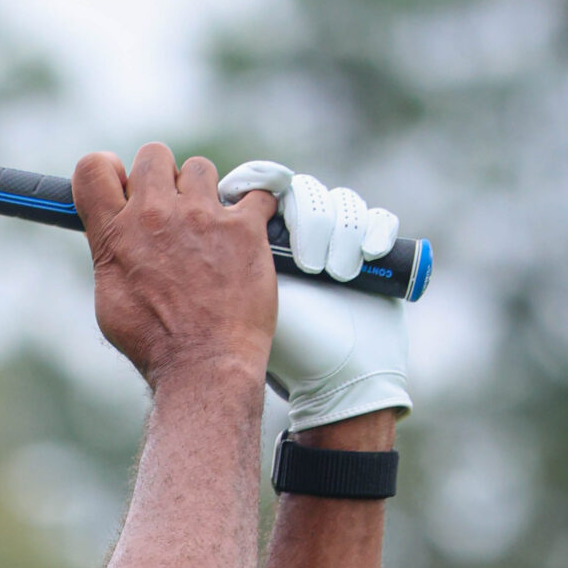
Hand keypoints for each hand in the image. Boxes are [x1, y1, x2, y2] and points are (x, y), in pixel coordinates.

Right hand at [74, 144, 276, 389]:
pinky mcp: (243, 227)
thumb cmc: (156, 344)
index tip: (122, 184)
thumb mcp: (111, 301)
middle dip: (162, 177)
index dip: (107, 170)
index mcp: (116, 235)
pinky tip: (247, 231)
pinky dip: (253, 208)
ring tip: (207, 228)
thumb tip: (111, 234)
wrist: (204, 367)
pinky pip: (256, 193)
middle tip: (171, 212)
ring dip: (203, 191)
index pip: (93, 169)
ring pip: (200, 168)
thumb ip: (111, 255)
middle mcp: (156, 216)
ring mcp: (202, 217)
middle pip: (153, 155)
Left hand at [218, 160, 411, 428]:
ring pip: (342, 204)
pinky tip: (368, 252)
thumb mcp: (246, 301)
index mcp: (265, 244)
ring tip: (333, 272)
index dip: (263, 186)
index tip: (261, 194)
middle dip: (308, 219)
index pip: (264, 193)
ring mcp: (340, 242)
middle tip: (309, 262)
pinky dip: (375, 230)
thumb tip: (188, 225)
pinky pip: (379, 220)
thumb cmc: (286, 350)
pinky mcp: (374, 252)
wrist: (337, 381)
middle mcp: (302, 237)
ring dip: (340, 232)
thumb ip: (219, 262)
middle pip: (305, 193)